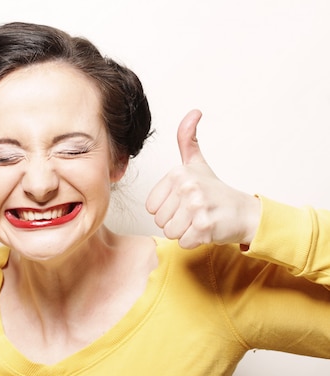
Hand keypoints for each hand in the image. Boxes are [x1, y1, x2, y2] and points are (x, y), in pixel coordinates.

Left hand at [145, 110, 259, 248]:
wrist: (245, 213)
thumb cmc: (216, 191)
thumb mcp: (197, 163)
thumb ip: (187, 139)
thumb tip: (193, 112)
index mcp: (178, 173)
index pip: (151, 206)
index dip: (166, 209)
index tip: (183, 202)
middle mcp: (187, 187)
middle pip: (160, 220)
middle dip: (176, 221)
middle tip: (193, 213)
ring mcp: (196, 207)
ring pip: (170, 232)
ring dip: (184, 232)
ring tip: (199, 220)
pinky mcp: (204, 227)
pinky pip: (183, 242)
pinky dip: (194, 241)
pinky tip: (206, 229)